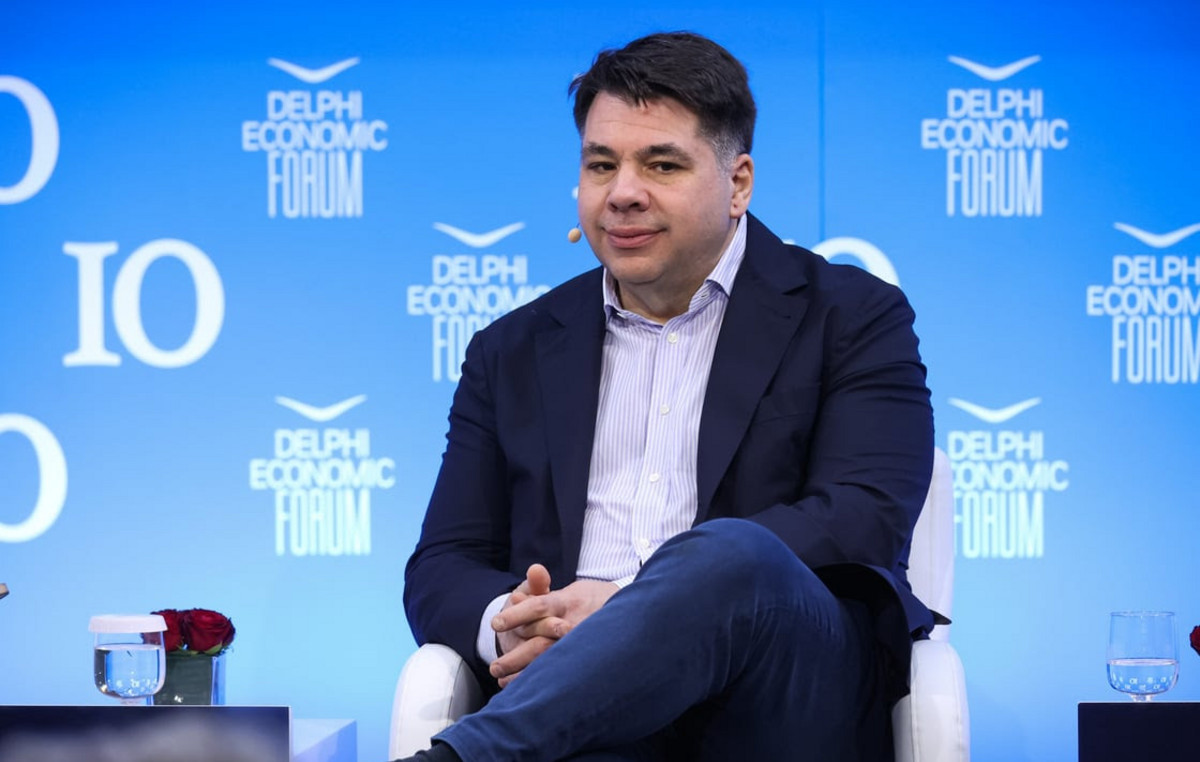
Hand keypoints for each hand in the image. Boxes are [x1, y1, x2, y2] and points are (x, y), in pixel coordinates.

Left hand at [490, 566, 617, 687]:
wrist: (626, 615)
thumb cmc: (585, 603)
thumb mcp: (565, 592)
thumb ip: (538, 591)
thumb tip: (514, 596)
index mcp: (566, 603)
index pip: (539, 607)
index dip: (517, 614)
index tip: (495, 624)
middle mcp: (574, 625)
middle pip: (543, 642)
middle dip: (517, 656)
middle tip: (495, 667)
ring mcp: (582, 645)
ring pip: (551, 663)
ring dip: (524, 675)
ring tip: (502, 681)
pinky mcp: (587, 661)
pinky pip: (562, 675)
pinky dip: (541, 684)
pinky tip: (523, 689)